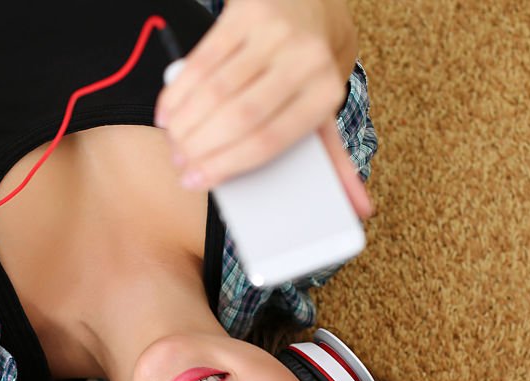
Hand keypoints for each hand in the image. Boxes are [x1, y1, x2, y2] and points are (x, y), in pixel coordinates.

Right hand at [155, 0, 371, 217]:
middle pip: (240, 116)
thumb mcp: (324, 111)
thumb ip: (336, 161)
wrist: (310, 7)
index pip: (269, 140)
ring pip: (216, 89)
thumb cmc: (308, 74)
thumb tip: (361, 211)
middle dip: (200, 147)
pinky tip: (167, 114)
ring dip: (185, 124)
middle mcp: (304, 59)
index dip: (226, 165)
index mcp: (325, 93)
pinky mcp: (246, 12)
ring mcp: (274, 32)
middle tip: (180, 165)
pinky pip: (202, 59)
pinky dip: (178, 91)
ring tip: (173, 144)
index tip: (196, 182)